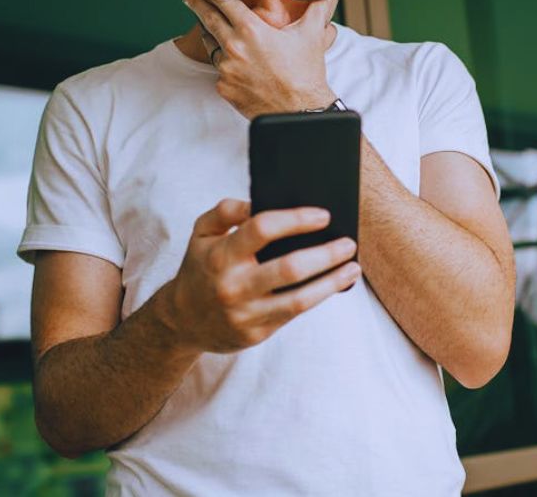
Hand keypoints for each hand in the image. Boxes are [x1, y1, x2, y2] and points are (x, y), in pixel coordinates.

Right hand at [158, 199, 359, 353]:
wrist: (183, 320)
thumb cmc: (201, 267)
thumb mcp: (202, 233)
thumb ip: (226, 211)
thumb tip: (258, 202)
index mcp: (221, 255)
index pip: (262, 229)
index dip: (297, 219)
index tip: (323, 215)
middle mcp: (233, 285)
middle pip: (290, 268)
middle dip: (326, 254)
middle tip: (348, 242)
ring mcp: (246, 312)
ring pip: (299, 298)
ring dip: (332, 281)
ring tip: (353, 267)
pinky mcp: (256, 333)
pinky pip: (294, 313)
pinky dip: (319, 297)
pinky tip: (335, 284)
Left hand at [181, 0, 336, 118]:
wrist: (300, 112)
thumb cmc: (306, 72)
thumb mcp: (312, 33)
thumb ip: (317, 3)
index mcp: (252, 30)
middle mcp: (234, 47)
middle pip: (207, 18)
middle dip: (195, 2)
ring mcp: (226, 69)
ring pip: (212, 45)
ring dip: (213, 36)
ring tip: (218, 31)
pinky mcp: (224, 87)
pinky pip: (220, 70)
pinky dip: (227, 65)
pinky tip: (240, 66)